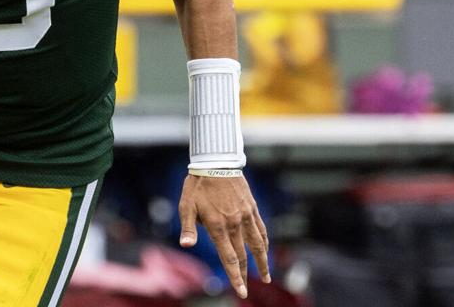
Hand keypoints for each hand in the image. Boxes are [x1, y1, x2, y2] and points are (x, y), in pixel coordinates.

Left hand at [178, 174, 270, 298]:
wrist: (215, 162)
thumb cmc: (197, 185)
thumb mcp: (186, 205)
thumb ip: (188, 227)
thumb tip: (186, 245)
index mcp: (218, 226)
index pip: (229, 257)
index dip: (235, 276)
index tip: (241, 291)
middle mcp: (234, 223)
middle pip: (243, 255)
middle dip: (246, 274)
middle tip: (247, 290)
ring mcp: (245, 215)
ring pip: (258, 244)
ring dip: (263, 262)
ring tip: (267, 277)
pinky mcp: (252, 207)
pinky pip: (261, 228)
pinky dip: (264, 242)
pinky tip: (266, 250)